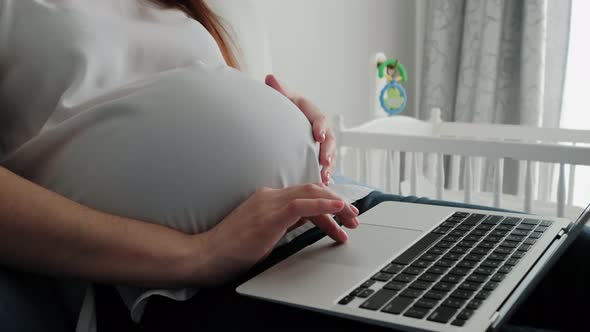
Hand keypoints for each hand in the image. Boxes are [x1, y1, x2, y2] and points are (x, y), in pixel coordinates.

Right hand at [199, 183, 358, 283]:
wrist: (206, 254)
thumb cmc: (231, 248)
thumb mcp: (264, 231)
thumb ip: (284, 222)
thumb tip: (307, 221)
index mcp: (268, 198)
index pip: (305, 194)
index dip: (327, 202)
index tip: (342, 216)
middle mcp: (270, 195)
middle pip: (313, 190)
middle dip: (338, 202)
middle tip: (354, 218)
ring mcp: (270, 203)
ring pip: (312, 194)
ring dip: (337, 205)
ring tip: (352, 219)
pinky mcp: (270, 215)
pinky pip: (303, 204)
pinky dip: (324, 204)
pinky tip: (338, 208)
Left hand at [265, 74, 335, 184]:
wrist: (282, 120)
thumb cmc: (284, 107)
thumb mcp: (283, 98)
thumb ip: (279, 91)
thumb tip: (270, 79)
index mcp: (312, 113)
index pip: (320, 119)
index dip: (321, 128)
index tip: (318, 137)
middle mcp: (320, 128)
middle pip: (330, 140)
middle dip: (328, 152)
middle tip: (324, 162)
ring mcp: (321, 143)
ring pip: (329, 154)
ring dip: (328, 167)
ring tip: (324, 178)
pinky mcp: (318, 154)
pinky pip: (324, 165)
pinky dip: (324, 174)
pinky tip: (322, 184)